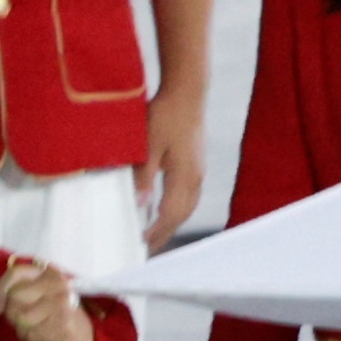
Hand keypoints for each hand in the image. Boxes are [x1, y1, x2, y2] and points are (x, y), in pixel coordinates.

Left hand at [0, 255, 96, 340]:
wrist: (81, 340)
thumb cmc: (51, 317)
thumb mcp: (32, 298)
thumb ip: (12, 290)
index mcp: (49, 273)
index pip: (16, 272)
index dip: (1, 290)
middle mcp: (58, 284)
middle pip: (15, 297)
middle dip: (13, 315)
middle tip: (27, 322)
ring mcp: (63, 303)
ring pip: (22, 318)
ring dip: (24, 331)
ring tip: (38, 331)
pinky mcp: (64, 324)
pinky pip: (33, 335)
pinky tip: (45, 340)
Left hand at [144, 92, 207, 245]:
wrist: (187, 92)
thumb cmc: (166, 115)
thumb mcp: (148, 145)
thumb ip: (144, 176)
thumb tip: (141, 205)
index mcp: (185, 175)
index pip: (171, 214)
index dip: (156, 231)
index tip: (141, 244)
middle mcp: (196, 177)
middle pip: (182, 214)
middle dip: (165, 232)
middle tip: (147, 248)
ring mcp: (199, 170)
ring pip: (188, 206)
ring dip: (172, 221)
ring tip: (155, 233)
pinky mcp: (196, 163)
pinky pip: (189, 195)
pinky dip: (177, 208)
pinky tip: (166, 208)